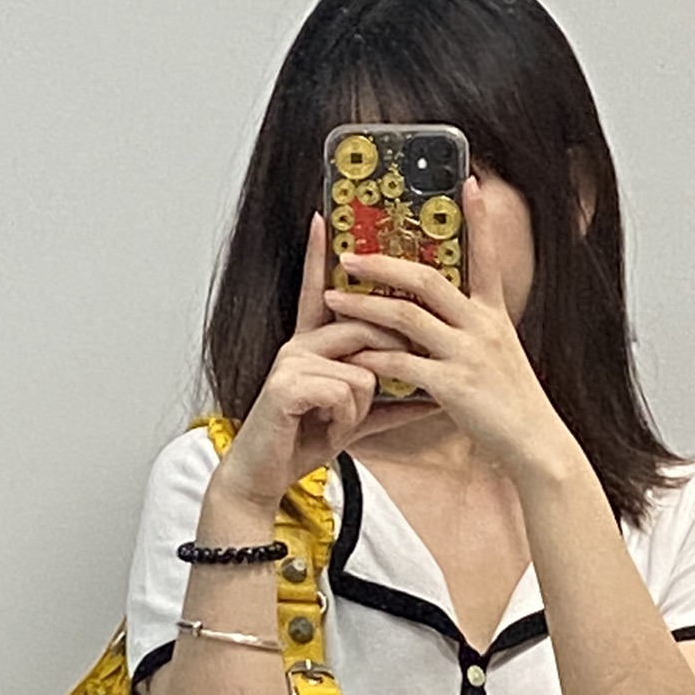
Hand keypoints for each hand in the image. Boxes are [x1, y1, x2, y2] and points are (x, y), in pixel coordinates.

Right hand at [216, 211, 442, 508]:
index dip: (319, 254)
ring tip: (335, 424)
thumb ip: (390, 407)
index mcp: (311, 345)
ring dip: (358, 407)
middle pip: (365, 327)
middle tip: (360, 402)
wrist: (264, 477)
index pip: (319, 292)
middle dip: (382, 366)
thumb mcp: (354, 420)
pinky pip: (347, 389)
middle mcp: (299, 344)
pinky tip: (323, 429)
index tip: (323, 217)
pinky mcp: (287, 385)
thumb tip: (430, 401)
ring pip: (363, 367)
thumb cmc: (302, 443)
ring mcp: (291, 361)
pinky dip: (346, 418)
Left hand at [321, 176, 566, 483]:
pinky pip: (403, 363)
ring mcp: (467, 354)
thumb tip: (448, 319)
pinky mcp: (453, 385)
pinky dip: (374, 356)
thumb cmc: (514, 407)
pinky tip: (353, 353)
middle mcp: (482, 327)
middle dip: (384, 263)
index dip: (479, 218)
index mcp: (495, 316)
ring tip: (332, 297)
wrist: (537, 444)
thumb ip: (474, 333)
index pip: (486, 256)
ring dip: (365, 304)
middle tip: (350, 255)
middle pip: (428, 279)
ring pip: (407, 316)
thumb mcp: (501, 356)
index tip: (470, 181)